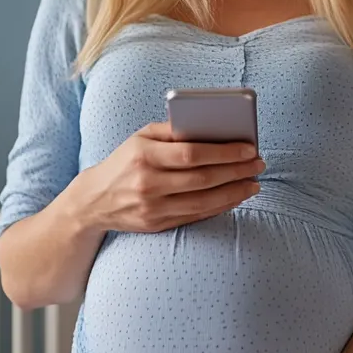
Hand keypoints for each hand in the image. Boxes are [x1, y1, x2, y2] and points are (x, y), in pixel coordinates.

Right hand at [70, 121, 263, 234]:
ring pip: (203, 201)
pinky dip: (220, 206)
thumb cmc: (124, 161)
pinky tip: (236, 197)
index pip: (192, 154)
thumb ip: (173, 130)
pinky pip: (196, 216)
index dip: (224, 152)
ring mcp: (152, 208)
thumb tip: (213, 127)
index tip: (249, 148)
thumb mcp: (141, 137)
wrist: (94, 201)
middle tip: (259, 164)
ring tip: (254, 183)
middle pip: (202, 179)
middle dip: (236, 171)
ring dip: (234, 193)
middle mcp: (148, 183)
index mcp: (143, 155)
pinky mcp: (157, 225)